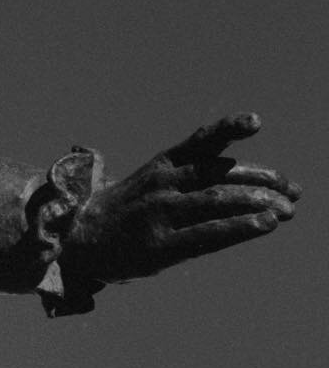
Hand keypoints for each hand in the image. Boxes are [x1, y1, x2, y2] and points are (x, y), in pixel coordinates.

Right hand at [59, 113, 299, 283]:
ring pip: (218, 200)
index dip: (228, 129)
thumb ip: (188, 180)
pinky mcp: (159, 246)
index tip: (255, 122)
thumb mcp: (147, 183)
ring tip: (288, 209)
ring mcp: (159, 213)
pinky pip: (208, 234)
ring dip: (259, 202)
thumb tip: (246, 187)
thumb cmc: (121, 213)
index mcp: (160, 165)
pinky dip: (241, 227)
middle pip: (221, 174)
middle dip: (263, 181)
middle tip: (293, 192)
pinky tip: (266, 224)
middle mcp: (161, 184)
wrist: (74, 241)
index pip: (200, 143)